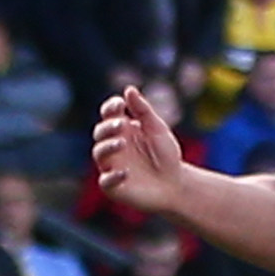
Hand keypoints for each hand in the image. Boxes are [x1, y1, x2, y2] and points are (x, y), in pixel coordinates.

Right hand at [88, 85, 191, 212]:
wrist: (175, 185)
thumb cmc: (166, 155)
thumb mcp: (157, 129)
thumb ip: (143, 110)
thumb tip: (128, 89)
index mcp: (122, 129)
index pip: (108, 114)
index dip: (110, 107)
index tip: (120, 104)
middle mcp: (113, 146)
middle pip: (100, 132)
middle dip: (107, 127)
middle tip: (121, 124)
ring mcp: (111, 166)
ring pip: (99, 153)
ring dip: (107, 147)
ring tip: (122, 143)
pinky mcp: (113, 186)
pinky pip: (106, 181)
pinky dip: (112, 176)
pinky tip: (125, 172)